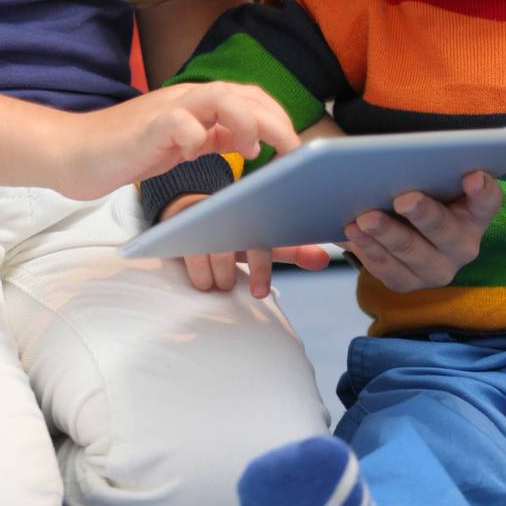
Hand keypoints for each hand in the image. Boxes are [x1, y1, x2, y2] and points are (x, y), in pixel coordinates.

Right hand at [55, 81, 297, 200]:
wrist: (75, 152)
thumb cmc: (128, 150)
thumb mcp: (183, 144)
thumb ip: (214, 137)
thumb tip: (250, 141)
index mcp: (197, 103)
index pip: (249, 96)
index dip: (277, 116)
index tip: (292, 147)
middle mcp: (186, 99)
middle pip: (242, 92)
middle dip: (274, 119)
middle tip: (287, 151)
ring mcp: (166, 110)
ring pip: (219, 96)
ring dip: (244, 121)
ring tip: (250, 149)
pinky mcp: (146, 128)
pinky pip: (180, 122)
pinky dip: (196, 137)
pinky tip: (196, 155)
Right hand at [162, 195, 330, 299]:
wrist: (190, 211)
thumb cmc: (234, 231)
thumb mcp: (262, 239)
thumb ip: (293, 249)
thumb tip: (326, 260)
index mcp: (251, 213)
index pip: (260, 239)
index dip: (261, 267)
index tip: (260, 294)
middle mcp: (228, 214)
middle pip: (233, 249)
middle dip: (236, 276)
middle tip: (241, 289)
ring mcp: (203, 220)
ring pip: (211, 255)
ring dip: (218, 277)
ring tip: (221, 283)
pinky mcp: (179, 227)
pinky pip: (189, 256)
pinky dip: (200, 276)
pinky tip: (204, 281)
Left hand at [342, 171, 502, 292]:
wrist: (390, 220)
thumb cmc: (410, 186)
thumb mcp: (420, 173)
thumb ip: (421, 163)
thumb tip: (395, 154)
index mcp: (474, 211)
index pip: (488, 200)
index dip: (483, 190)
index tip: (472, 176)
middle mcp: (463, 244)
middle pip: (447, 230)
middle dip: (424, 215)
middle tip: (404, 199)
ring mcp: (438, 269)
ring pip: (412, 252)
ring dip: (387, 234)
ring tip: (366, 217)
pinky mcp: (409, 282)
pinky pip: (388, 270)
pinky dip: (369, 250)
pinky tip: (354, 232)